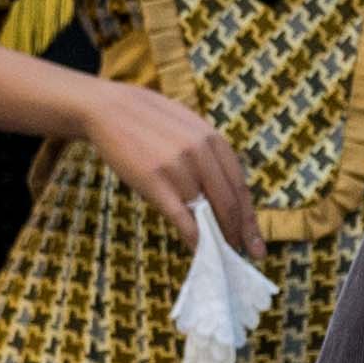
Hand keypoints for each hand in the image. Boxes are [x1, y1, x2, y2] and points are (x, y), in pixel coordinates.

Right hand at [76, 81, 267, 258]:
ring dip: (215, 238)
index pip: (240, 186)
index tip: (255, 239)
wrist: (108, 108)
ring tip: (219, 253)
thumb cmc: (149, 119)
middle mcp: (201, 152)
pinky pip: (182, 217)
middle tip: (241, 253)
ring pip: (206, 213)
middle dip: (237, 233)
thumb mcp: (190, 127)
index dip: (249, 217)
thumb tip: (225, 190)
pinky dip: (194, 238)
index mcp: (213, 139)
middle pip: (228, 203)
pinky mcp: (154, 180)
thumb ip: (209, 154)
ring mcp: (178, 166)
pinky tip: (199, 251)